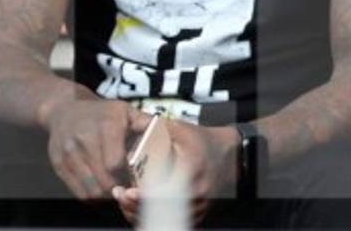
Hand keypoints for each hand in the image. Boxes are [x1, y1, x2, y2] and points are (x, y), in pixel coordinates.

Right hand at [45, 99, 149, 200]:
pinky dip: (91, 196)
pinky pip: (77, 191)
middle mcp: (85, 138)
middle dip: (119, 189)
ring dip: (105, 196)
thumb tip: (163, 131)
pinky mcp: (58, 163)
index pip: (115, 163)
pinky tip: (100, 189)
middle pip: (104, 180)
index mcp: (106, 124)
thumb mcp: (124, 110)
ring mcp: (69, 152)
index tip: (137, 180)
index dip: (128, 176)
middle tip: (128, 190)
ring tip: (115, 190)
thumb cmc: (102, 112)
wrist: (64, 108)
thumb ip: (145, 123)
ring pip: (90, 190)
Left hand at [113, 123, 238, 226]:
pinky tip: (139, 210)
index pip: (165, 189)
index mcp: (191, 169)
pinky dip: (156, 219)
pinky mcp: (199, 213)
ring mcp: (200, 205)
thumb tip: (133, 128)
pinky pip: (175, 223)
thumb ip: (157, 129)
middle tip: (121, 196)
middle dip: (137, 206)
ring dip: (144, 214)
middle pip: (163, 209)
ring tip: (125, 202)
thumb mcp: (180, 129)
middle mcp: (198, 191)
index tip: (127, 192)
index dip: (144, 194)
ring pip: (168, 220)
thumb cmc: (202, 140)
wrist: (229, 154)